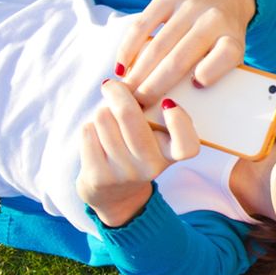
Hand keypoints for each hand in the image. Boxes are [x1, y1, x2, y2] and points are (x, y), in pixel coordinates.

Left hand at [76, 80, 200, 227]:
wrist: (115, 195)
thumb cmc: (136, 150)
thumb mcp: (154, 137)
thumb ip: (152, 112)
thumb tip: (129, 79)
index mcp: (171, 155)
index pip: (187, 145)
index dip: (180, 122)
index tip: (168, 103)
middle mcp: (151, 167)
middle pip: (129, 116)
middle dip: (117, 93)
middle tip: (112, 86)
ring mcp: (124, 173)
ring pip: (104, 119)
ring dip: (101, 112)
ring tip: (106, 120)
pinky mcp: (99, 177)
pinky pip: (88, 133)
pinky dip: (89, 127)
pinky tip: (95, 135)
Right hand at [115, 0, 254, 106]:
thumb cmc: (225, 33)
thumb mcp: (232, 50)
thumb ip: (216, 68)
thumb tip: (186, 91)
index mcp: (232, 38)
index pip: (225, 56)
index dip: (209, 73)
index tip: (195, 85)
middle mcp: (212, 20)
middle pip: (179, 59)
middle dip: (155, 86)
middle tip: (138, 105)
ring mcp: (190, 6)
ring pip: (158, 45)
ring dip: (139, 71)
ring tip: (126, 91)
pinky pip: (142, 25)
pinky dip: (129, 48)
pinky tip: (121, 67)